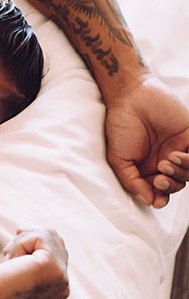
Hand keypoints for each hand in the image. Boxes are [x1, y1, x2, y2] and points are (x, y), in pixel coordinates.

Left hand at [0, 228, 68, 298]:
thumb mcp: (16, 275)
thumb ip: (30, 261)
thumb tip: (30, 235)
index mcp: (57, 288)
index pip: (58, 251)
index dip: (34, 242)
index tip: (13, 250)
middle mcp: (62, 284)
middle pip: (57, 240)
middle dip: (30, 238)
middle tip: (9, 251)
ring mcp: (59, 276)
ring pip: (49, 236)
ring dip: (24, 241)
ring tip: (9, 258)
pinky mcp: (50, 266)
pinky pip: (40, 237)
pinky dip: (21, 242)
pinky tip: (10, 260)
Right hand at [104, 77, 188, 208]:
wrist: (131, 97)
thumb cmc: (120, 126)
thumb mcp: (118, 159)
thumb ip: (131, 181)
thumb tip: (150, 200)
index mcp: (147, 168)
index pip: (161, 190)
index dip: (161, 197)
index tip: (158, 199)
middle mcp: (165, 160)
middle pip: (178, 184)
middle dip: (171, 186)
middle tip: (159, 178)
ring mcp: (179, 148)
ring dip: (181, 174)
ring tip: (166, 163)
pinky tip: (175, 155)